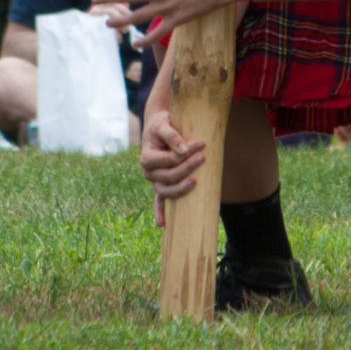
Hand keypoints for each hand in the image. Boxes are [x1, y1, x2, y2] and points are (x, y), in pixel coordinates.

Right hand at [139, 109, 205, 224]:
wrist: (158, 126)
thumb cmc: (162, 124)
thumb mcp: (164, 124)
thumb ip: (172, 135)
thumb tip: (184, 151)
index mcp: (147, 157)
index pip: (168, 159)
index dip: (185, 153)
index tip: (201, 143)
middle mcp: (148, 172)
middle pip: (169, 176)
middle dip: (187, 168)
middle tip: (203, 157)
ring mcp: (155, 181)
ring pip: (167, 190)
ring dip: (181, 188)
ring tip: (196, 180)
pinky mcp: (161, 184)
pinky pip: (159, 201)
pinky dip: (160, 212)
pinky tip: (162, 224)